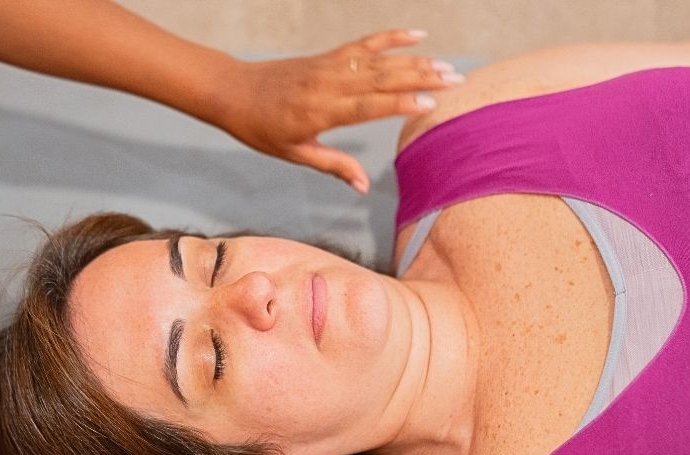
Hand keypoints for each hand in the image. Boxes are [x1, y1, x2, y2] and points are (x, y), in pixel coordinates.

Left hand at [210, 29, 462, 192]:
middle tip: (455, 80)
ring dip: (415, 60)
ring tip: (446, 65)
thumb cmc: (262, 129)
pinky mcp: (329, 56)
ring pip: (378, 60)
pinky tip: (417, 34)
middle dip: (421, 78)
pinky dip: (391, 37)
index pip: (367, 106)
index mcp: (320, 111)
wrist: (235, 91)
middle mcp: (329, 84)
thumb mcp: (295, 154)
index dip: (399, 104)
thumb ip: (333, 166)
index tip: (429, 104)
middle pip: (381, 78)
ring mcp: (330, 66)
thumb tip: (363, 186)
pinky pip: (365, 44)